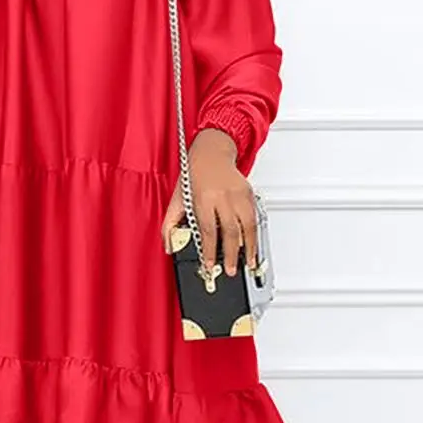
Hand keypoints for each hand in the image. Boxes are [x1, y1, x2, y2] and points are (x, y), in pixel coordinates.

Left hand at [161, 128, 256, 276]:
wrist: (212, 151)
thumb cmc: (193, 174)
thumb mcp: (177, 197)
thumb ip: (170, 222)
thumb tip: (168, 245)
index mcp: (203, 198)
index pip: (207, 230)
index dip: (209, 250)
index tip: (210, 265)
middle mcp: (223, 196)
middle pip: (230, 231)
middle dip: (230, 254)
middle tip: (230, 270)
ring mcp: (239, 194)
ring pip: (247, 226)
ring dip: (249, 248)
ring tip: (247, 263)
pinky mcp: (249, 193)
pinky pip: (254, 218)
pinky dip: (254, 235)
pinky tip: (252, 246)